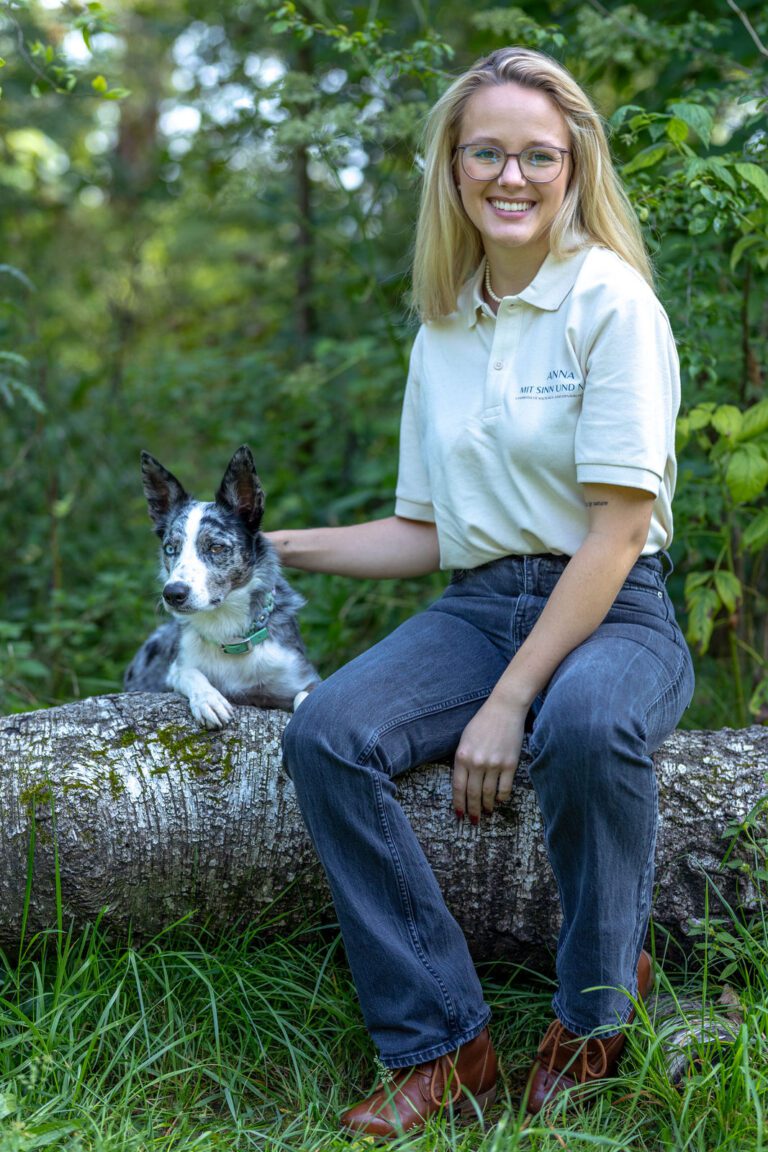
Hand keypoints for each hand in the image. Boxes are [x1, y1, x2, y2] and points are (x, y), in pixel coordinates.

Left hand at [452, 696, 526, 822]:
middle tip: (474, 820)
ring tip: (486, 812)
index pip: (458, 787)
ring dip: (487, 806)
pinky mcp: (510, 764)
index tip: (459, 814)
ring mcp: (494, 764)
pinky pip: (505, 788)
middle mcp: (476, 762)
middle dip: (472, 810)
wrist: (504, 709)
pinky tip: (499, 800)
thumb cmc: (482, 723)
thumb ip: (462, 760)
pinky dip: (501, 797)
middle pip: (473, 794)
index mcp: (462, 756)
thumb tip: (463, 784)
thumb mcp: (465, 739)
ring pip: (489, 794)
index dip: (459, 803)